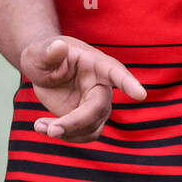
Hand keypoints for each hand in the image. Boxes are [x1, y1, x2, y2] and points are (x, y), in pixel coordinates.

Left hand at [20, 37, 146, 140]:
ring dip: (68, 133)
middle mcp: (101, 85)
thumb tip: (58, 46)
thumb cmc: (44, 55)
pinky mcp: (86, 119)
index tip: (140, 94)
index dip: (128, 83)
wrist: (41, 68)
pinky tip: (41, 126)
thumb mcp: (40, 52)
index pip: (115, 72)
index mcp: (95, 64)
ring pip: (93, 128)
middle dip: (76, 122)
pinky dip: (63, 136)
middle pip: (99, 109)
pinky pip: (83, 135)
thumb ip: (49, 52)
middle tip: (51, 130)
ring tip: (40, 126)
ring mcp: (95, 104)